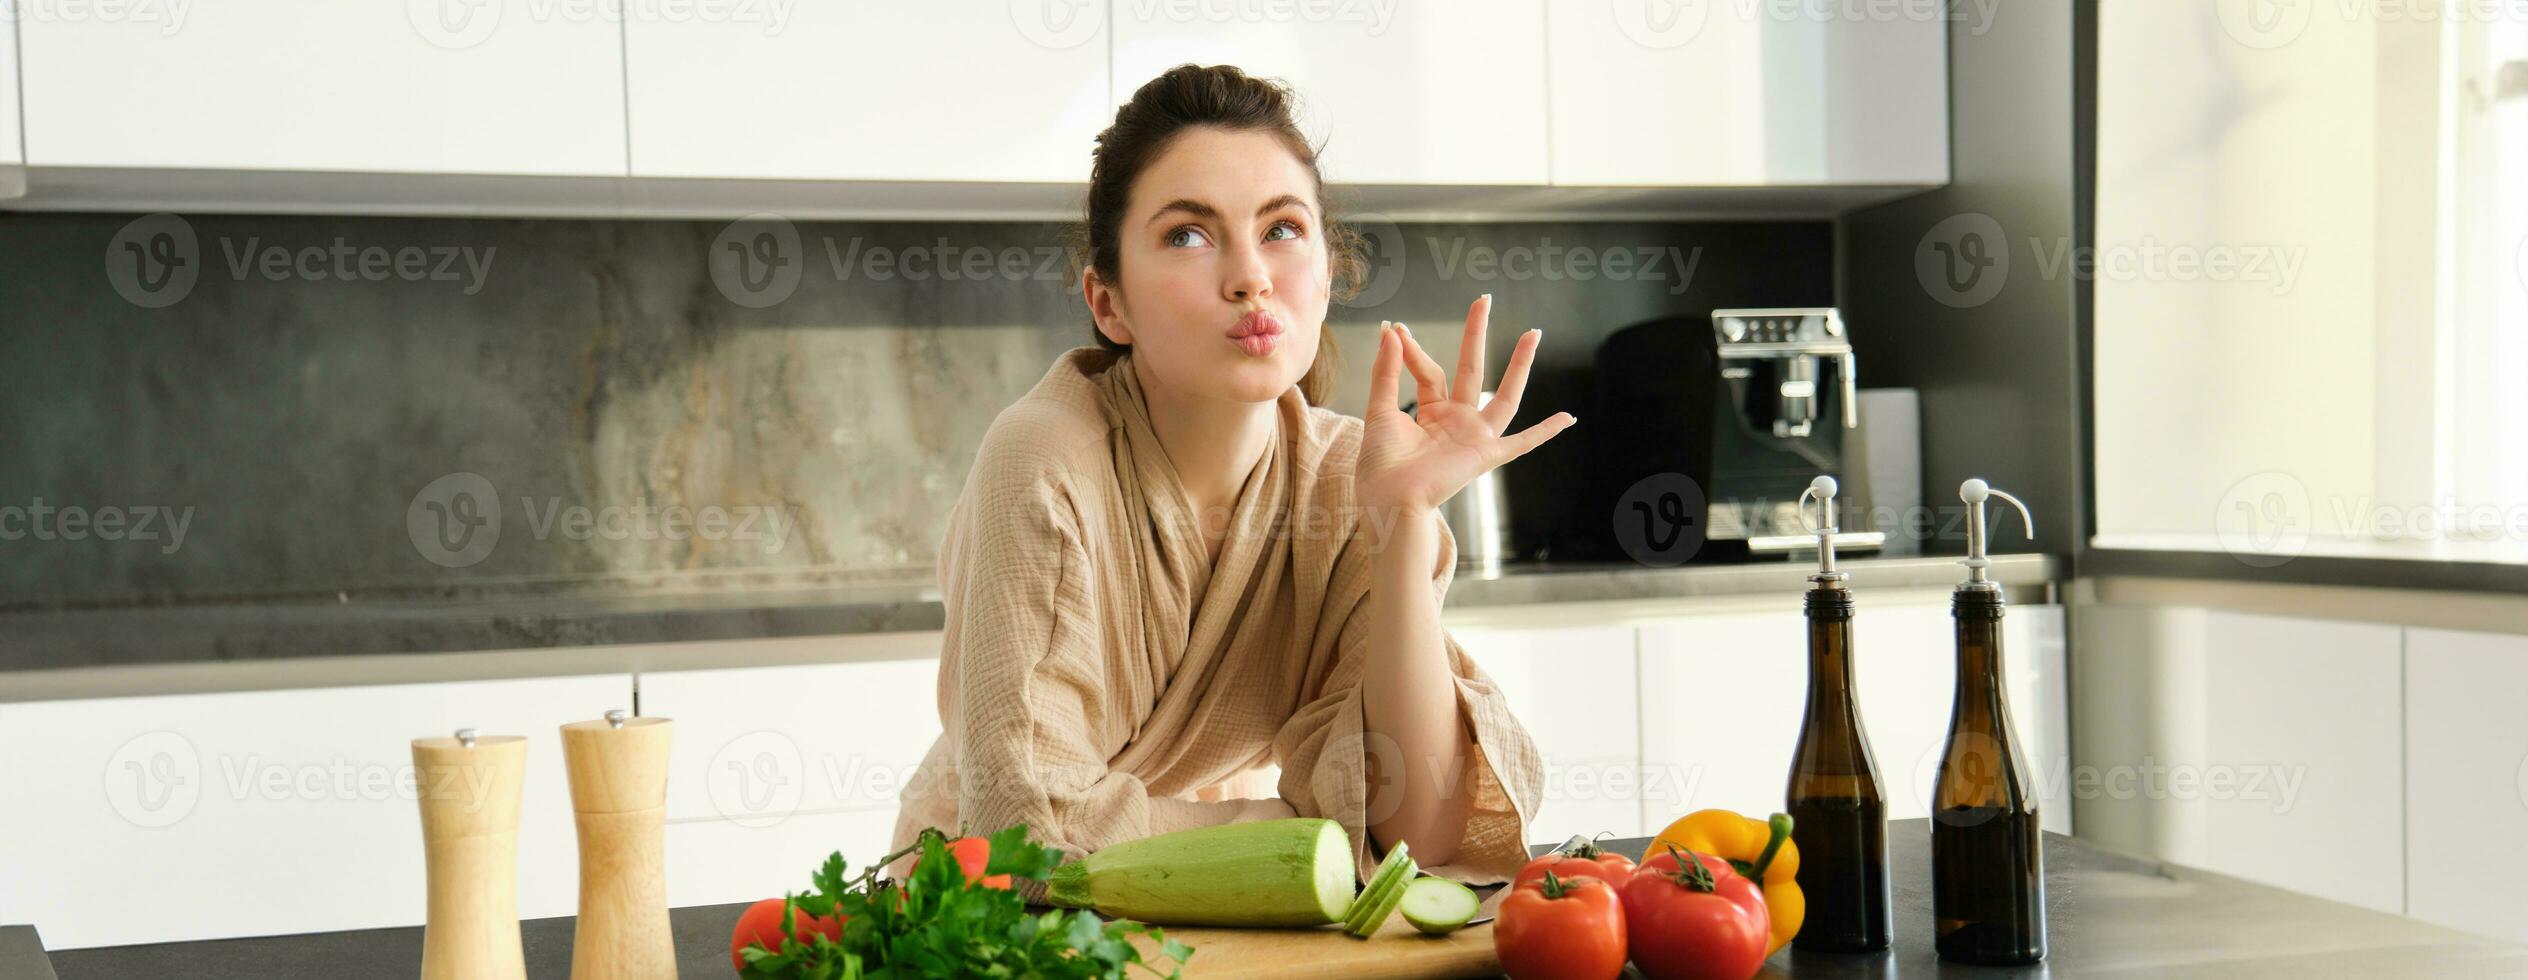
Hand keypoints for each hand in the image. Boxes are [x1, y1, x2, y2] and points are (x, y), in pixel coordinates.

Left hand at [1356, 294, 1576, 516]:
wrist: (1389, 498)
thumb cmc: (1380, 465)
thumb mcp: (1379, 409)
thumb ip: (1388, 370)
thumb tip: (1390, 329)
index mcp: (1432, 414)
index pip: (1430, 371)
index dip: (1413, 350)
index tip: (1396, 328)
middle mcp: (1457, 422)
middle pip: (1471, 369)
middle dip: (1476, 333)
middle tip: (1483, 299)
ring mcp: (1475, 437)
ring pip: (1505, 395)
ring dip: (1521, 365)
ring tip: (1533, 333)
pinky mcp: (1487, 455)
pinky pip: (1523, 443)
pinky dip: (1545, 432)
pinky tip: (1568, 418)